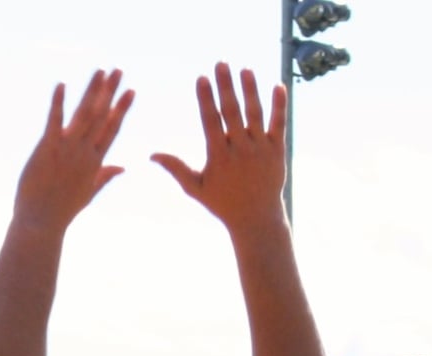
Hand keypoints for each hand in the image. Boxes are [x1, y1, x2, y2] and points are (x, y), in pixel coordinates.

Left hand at [12, 69, 132, 235]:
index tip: (131, 90)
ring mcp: (66, 150)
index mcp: (95, 161)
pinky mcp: (46, 149)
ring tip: (99, 71)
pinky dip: (58, 103)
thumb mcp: (89, 192)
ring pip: (83, 114)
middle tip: (118, 70)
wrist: (41, 223)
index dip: (121, 108)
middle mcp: (84, 152)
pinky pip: (53, 121)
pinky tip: (62, 85)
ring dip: (91, 91)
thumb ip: (106, 175)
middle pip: (100, 116)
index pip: (112, 129)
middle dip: (109, 92)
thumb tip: (122, 167)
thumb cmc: (62, 210)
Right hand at [152, 63, 286, 231]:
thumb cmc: (222, 203)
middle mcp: (240, 148)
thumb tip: (152, 154)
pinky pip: (279, 123)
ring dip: (250, 89)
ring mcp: (261, 147)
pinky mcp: (278, 149)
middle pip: (232, 111)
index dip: (205, 98)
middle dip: (226, 85)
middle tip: (221, 63)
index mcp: (218, 155)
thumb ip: (175, 168)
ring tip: (245, 69)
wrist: (256, 217)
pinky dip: (279, 105)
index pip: (210, 120)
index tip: (201, 78)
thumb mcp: (195, 187)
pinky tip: (277, 86)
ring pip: (255, 113)